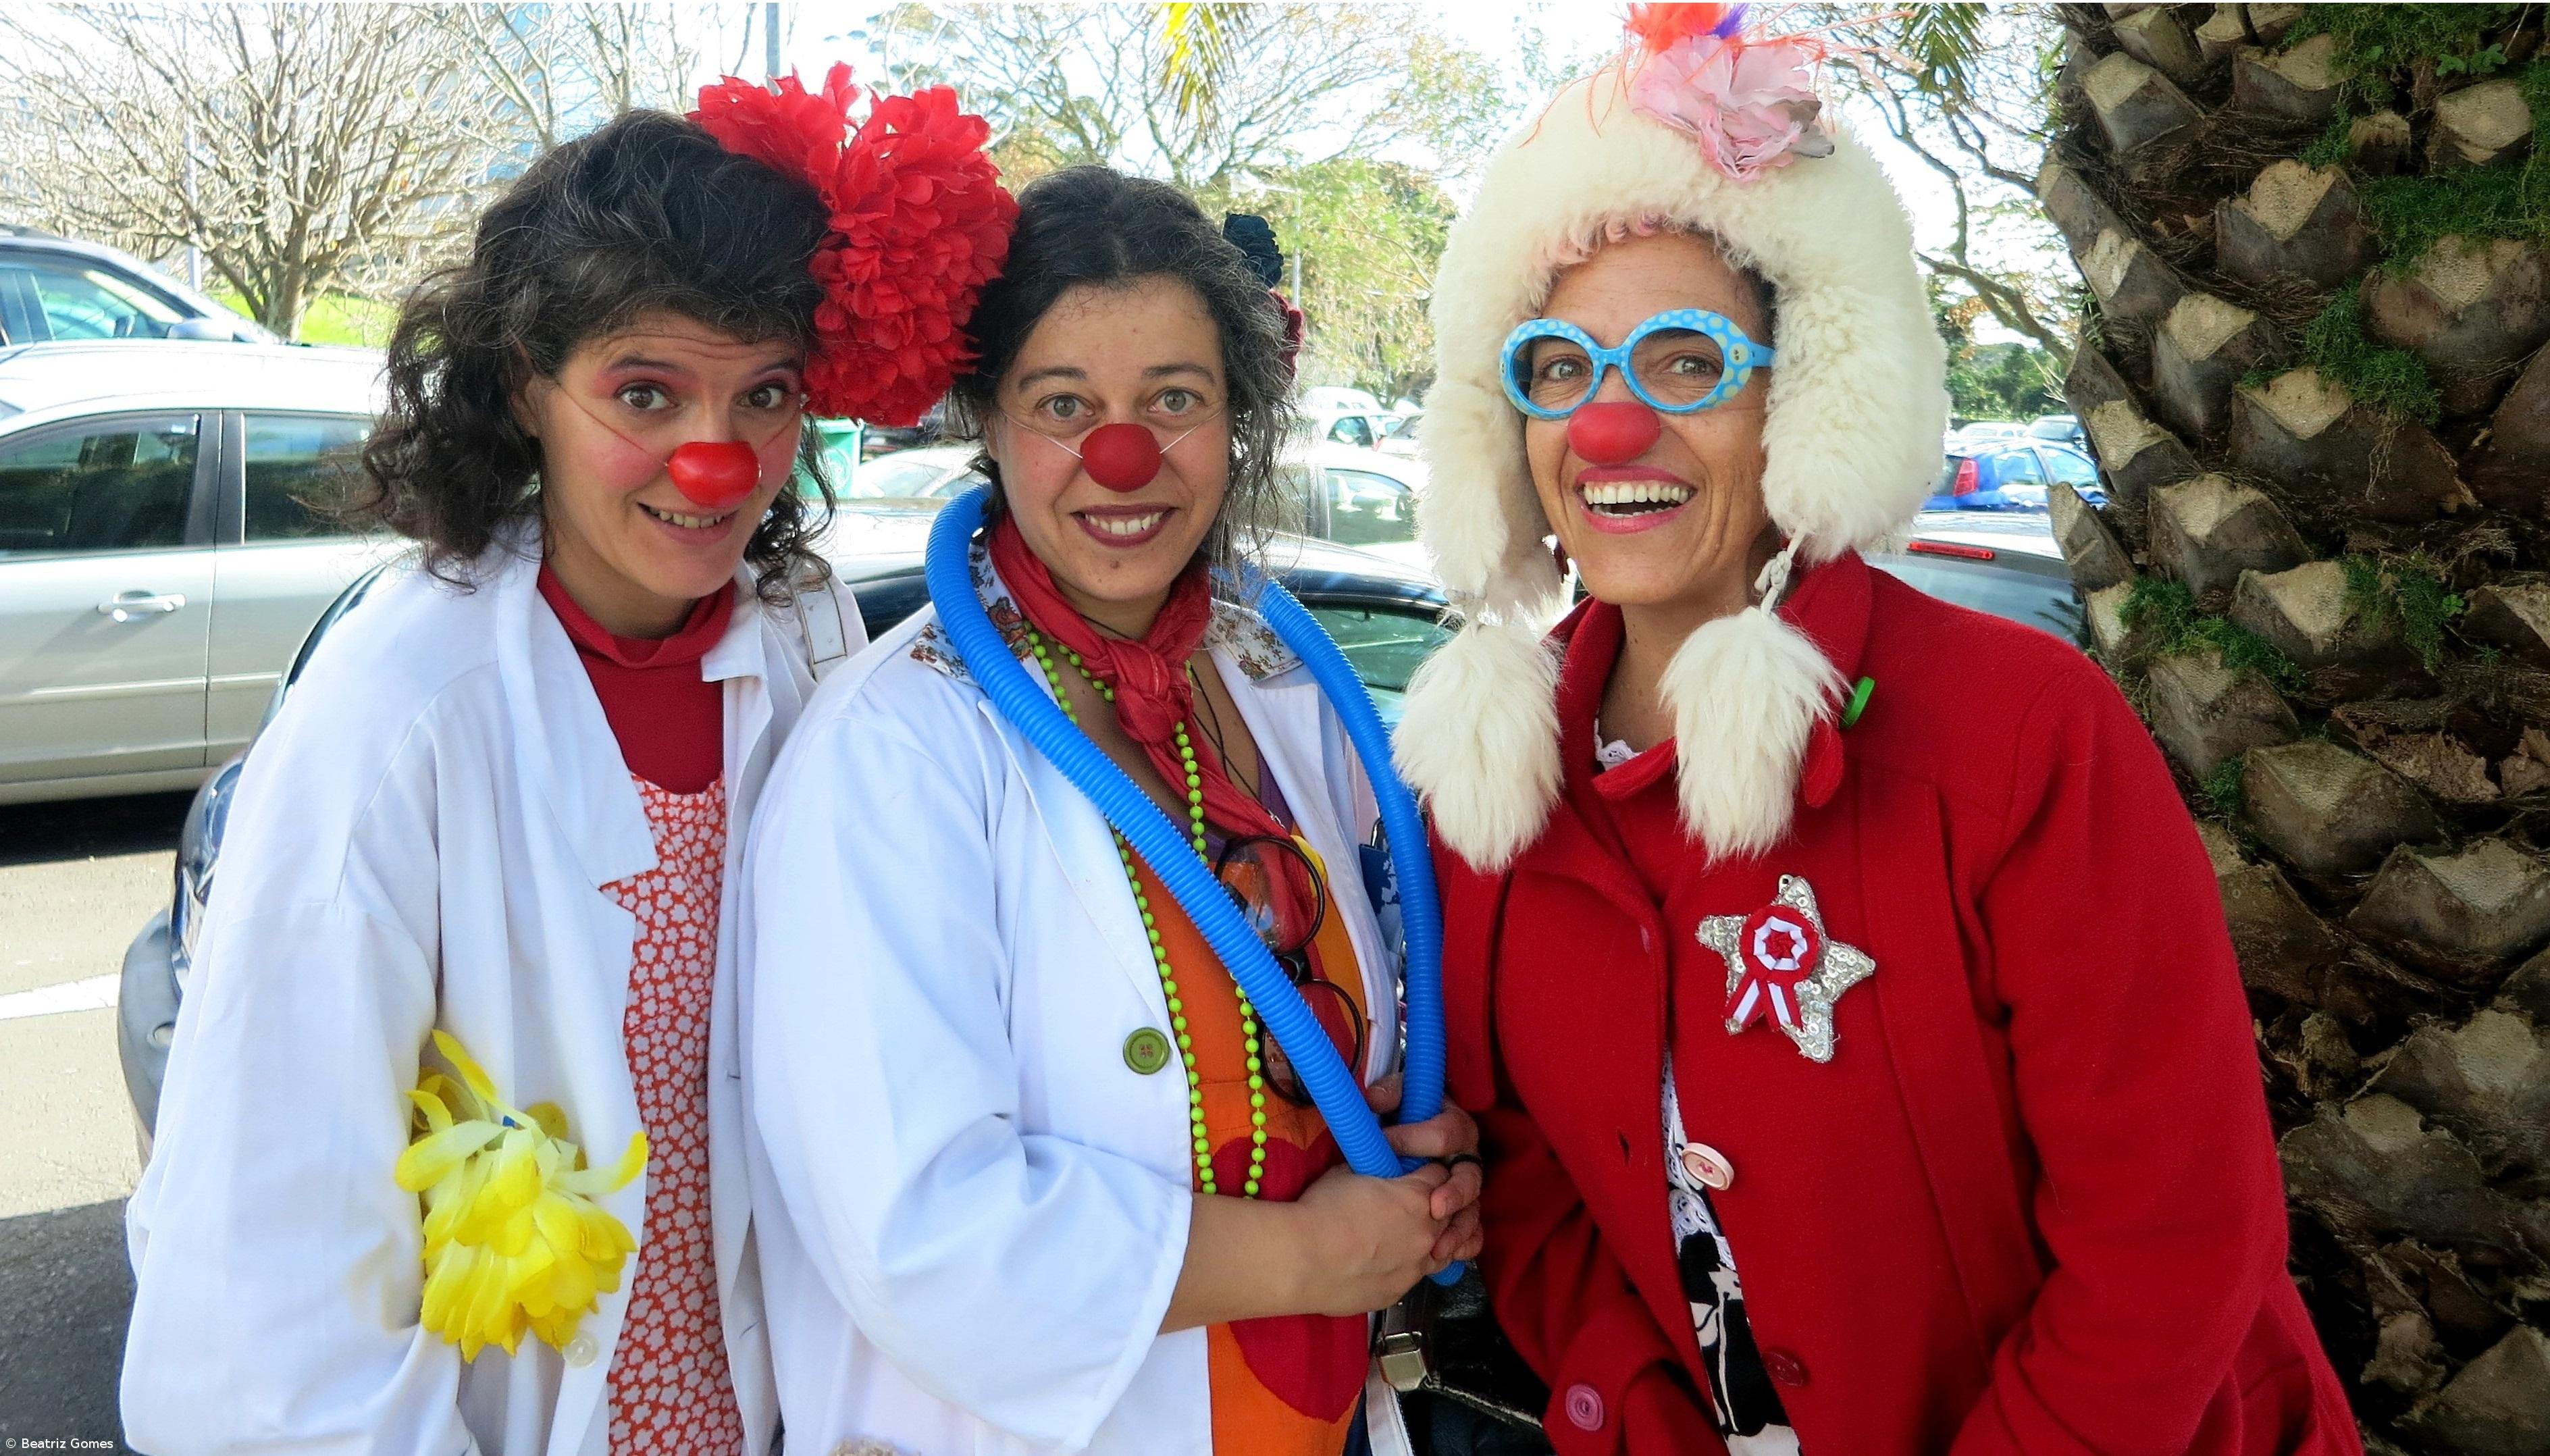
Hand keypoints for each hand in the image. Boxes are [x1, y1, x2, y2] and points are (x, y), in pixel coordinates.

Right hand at [1288, 1159, 1452, 1315]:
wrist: (1301, 1261)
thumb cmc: (1321, 1211)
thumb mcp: (1347, 1173)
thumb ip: (1373, 1170)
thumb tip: (1374, 1168)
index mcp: (1417, 1198)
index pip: (1441, 1176)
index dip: (1427, 1172)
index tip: (1414, 1173)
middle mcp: (1426, 1234)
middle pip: (1449, 1216)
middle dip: (1435, 1207)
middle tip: (1410, 1205)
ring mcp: (1414, 1269)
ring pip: (1441, 1252)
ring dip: (1429, 1242)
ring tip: (1405, 1238)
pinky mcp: (1398, 1293)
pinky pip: (1413, 1278)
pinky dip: (1405, 1268)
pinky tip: (1383, 1264)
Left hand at [1368, 1075, 1486, 1267]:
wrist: (1395, 1143)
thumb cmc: (1395, 1119)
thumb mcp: (1390, 1102)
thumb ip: (1387, 1094)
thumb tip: (1375, 1097)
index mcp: (1452, 1126)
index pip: (1446, 1133)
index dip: (1417, 1138)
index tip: (1386, 1142)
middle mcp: (1464, 1158)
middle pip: (1470, 1176)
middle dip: (1455, 1192)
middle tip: (1434, 1206)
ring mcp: (1463, 1188)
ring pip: (1473, 1210)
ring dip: (1459, 1228)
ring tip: (1439, 1247)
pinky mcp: (1458, 1214)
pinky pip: (1472, 1232)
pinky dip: (1463, 1245)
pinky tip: (1446, 1256)